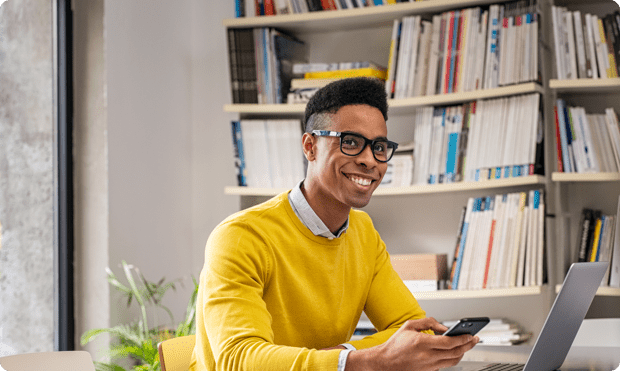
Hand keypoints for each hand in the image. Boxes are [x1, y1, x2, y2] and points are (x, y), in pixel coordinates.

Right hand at [346, 317, 478, 370]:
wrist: (385, 362)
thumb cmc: (396, 344)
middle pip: (456, 352)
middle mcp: (428, 356)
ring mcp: (429, 366)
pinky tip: (454, 352)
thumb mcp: (410, 326)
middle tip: (474, 339)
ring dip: (463, 353)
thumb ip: (429, 323)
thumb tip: (444, 327)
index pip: (450, 342)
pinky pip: (446, 365)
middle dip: (468, 345)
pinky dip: (453, 358)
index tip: (470, 334)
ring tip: (467, 346)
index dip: (463, 339)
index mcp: (423, 343)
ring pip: (454, 361)